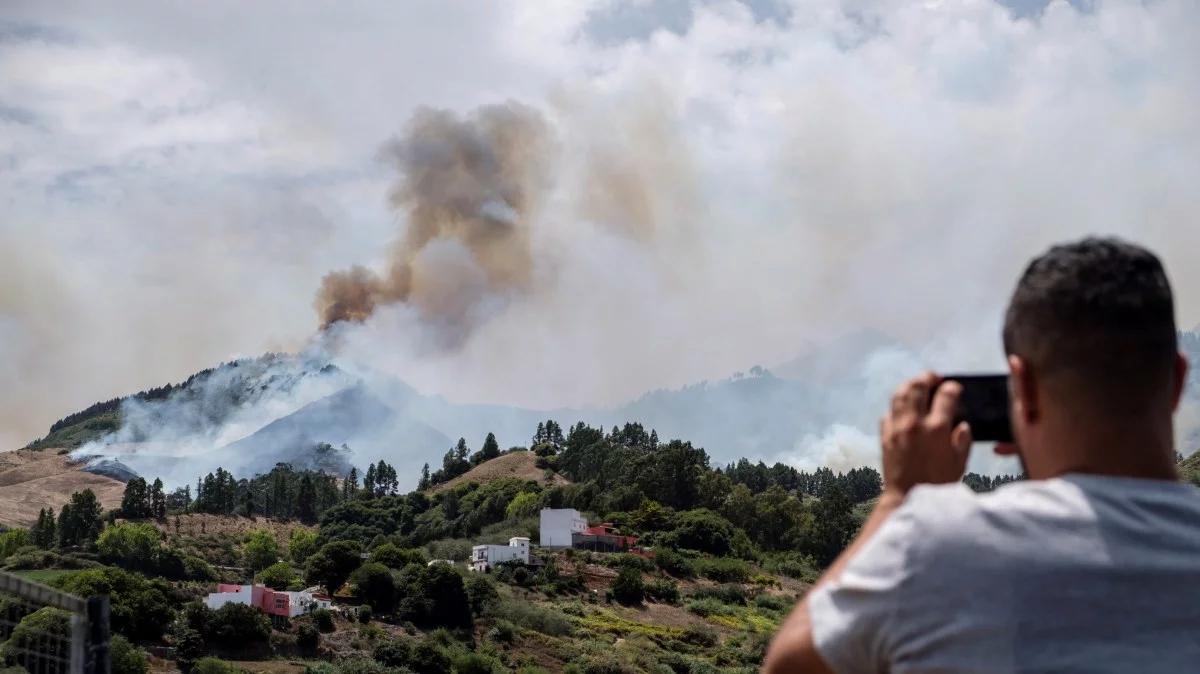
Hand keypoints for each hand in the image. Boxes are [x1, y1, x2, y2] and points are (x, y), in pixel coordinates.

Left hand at [879, 372, 971, 495]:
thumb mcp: (959, 463)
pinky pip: (888, 412)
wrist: (906, 497)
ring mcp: (896, 427)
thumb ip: (963, 441)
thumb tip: (962, 425)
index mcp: (937, 429)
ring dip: (909, 385)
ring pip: (899, 394)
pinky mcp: (884, 435)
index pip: (946, 395)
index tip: (955, 388)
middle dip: (928, 377)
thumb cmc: (938, 483)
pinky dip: (896, 406)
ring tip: (917, 384)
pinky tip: (903, 408)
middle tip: (934, 377)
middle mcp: (914, 423)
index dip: (953, 387)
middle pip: (918, 386)